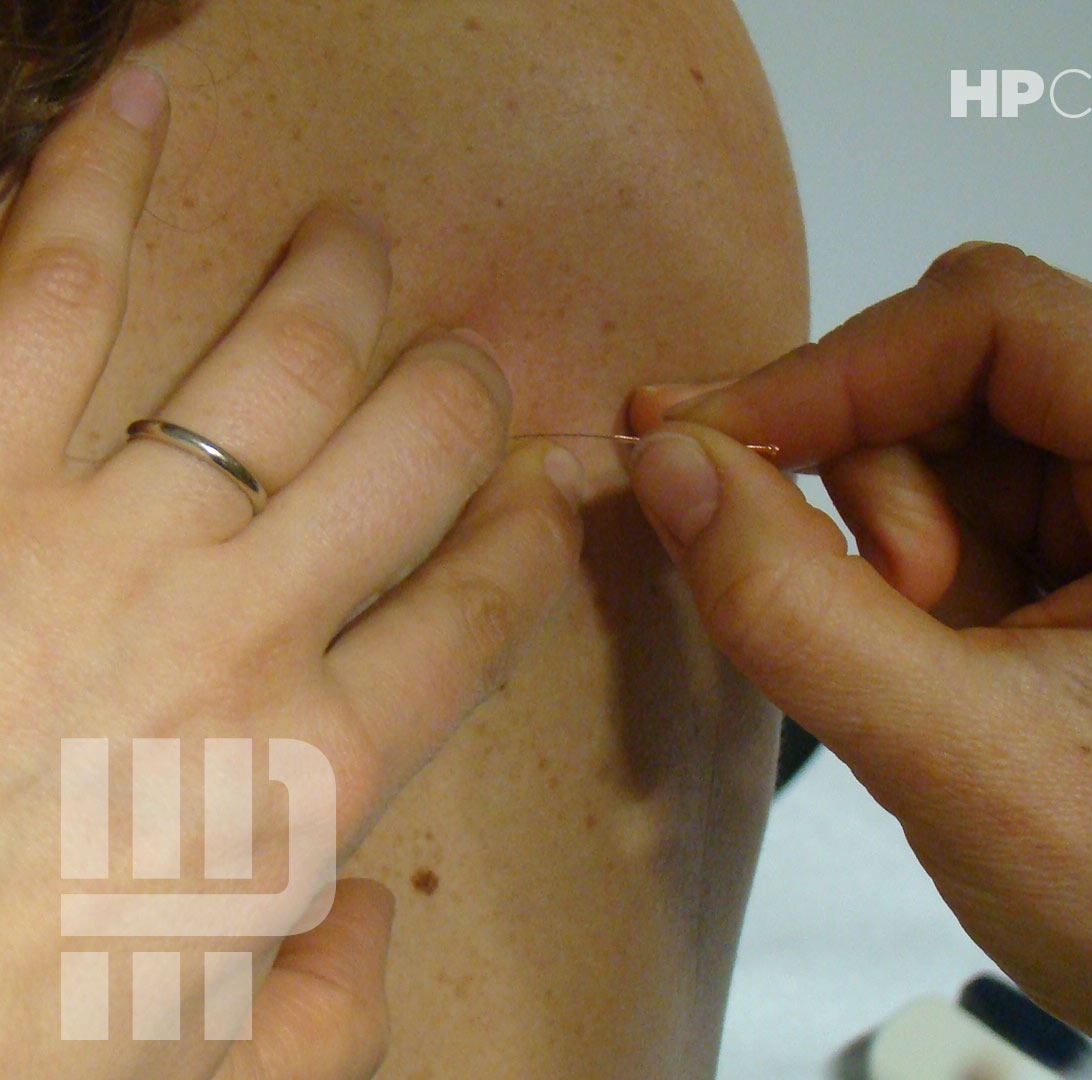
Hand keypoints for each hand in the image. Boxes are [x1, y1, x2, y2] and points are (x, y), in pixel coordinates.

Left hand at [0, 64, 583, 1075]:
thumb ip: (330, 1012)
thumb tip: (374, 914)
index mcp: (306, 772)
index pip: (480, 609)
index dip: (544, 527)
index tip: (572, 479)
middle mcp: (231, 630)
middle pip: (411, 459)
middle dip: (460, 397)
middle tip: (466, 369)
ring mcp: (93, 535)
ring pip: (271, 364)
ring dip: (332, 286)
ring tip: (359, 240)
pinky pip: (46, 284)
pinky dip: (100, 169)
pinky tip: (149, 84)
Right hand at [626, 243, 1091, 1032]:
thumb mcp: (959, 763)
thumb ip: (793, 608)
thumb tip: (673, 470)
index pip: (995, 321)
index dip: (834, 371)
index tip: (714, 445)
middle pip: (961, 363)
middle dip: (869, 475)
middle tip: (865, 602)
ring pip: (944, 430)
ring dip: (887, 533)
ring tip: (925, 660)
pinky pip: (957, 499)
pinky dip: (904, 567)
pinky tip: (929, 650)